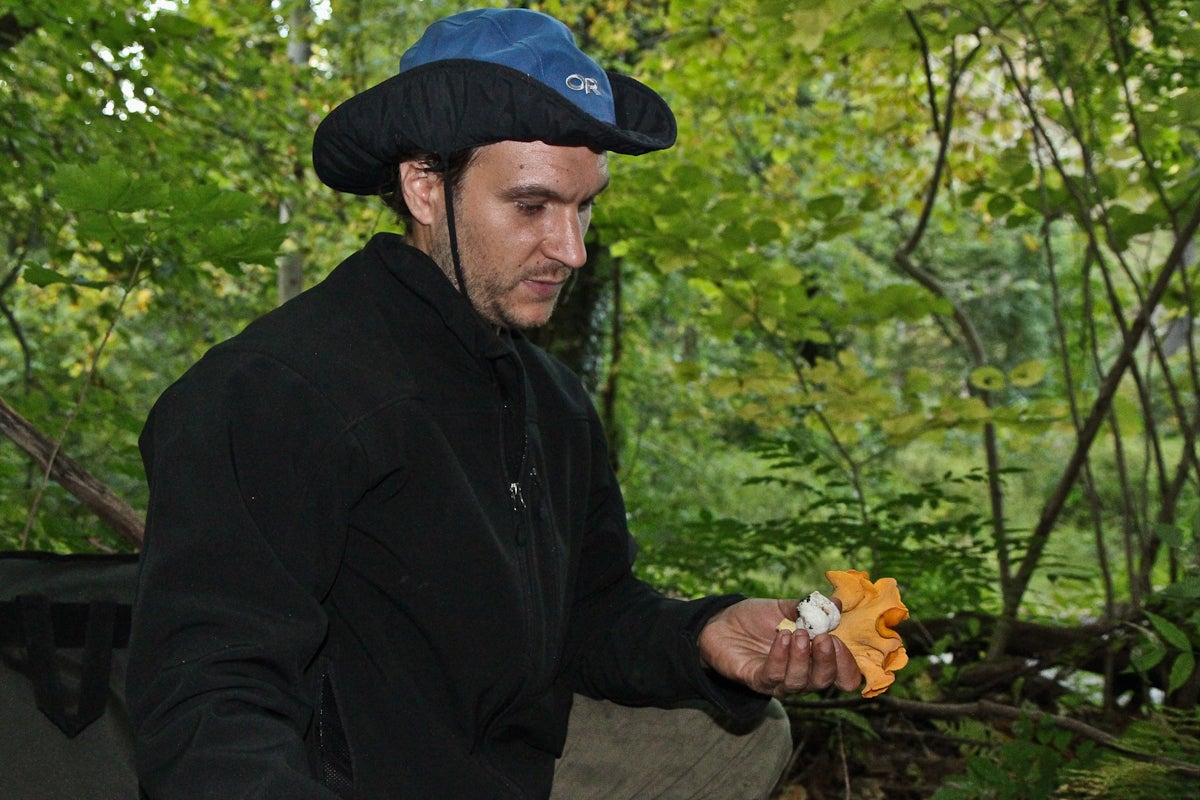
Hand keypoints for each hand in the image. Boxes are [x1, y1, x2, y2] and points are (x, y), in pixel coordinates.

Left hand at [697, 598, 861, 696]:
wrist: (721, 622)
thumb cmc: (757, 619)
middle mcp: (801, 676)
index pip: (843, 676)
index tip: (840, 638)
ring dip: (802, 658)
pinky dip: (780, 656)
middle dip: (828, 661)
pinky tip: (782, 636)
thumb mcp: (785, 609)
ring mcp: (778, 682)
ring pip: (799, 682)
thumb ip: (810, 608)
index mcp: (815, 660)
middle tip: (824, 638)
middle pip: (824, 682)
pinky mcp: (757, 681)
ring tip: (799, 633)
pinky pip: (773, 675)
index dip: (847, 663)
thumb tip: (837, 601)